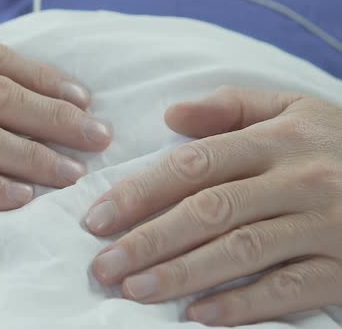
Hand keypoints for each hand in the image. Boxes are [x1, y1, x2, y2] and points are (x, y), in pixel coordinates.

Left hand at [85, 86, 341, 325]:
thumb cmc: (335, 144)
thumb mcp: (291, 109)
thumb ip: (231, 107)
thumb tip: (171, 115)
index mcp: (276, 139)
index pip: (193, 165)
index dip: (139, 192)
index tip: (97, 219)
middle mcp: (298, 179)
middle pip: (208, 210)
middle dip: (148, 240)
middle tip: (104, 266)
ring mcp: (324, 224)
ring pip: (241, 250)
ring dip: (182, 274)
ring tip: (134, 289)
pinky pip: (289, 289)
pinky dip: (243, 305)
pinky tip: (199, 316)